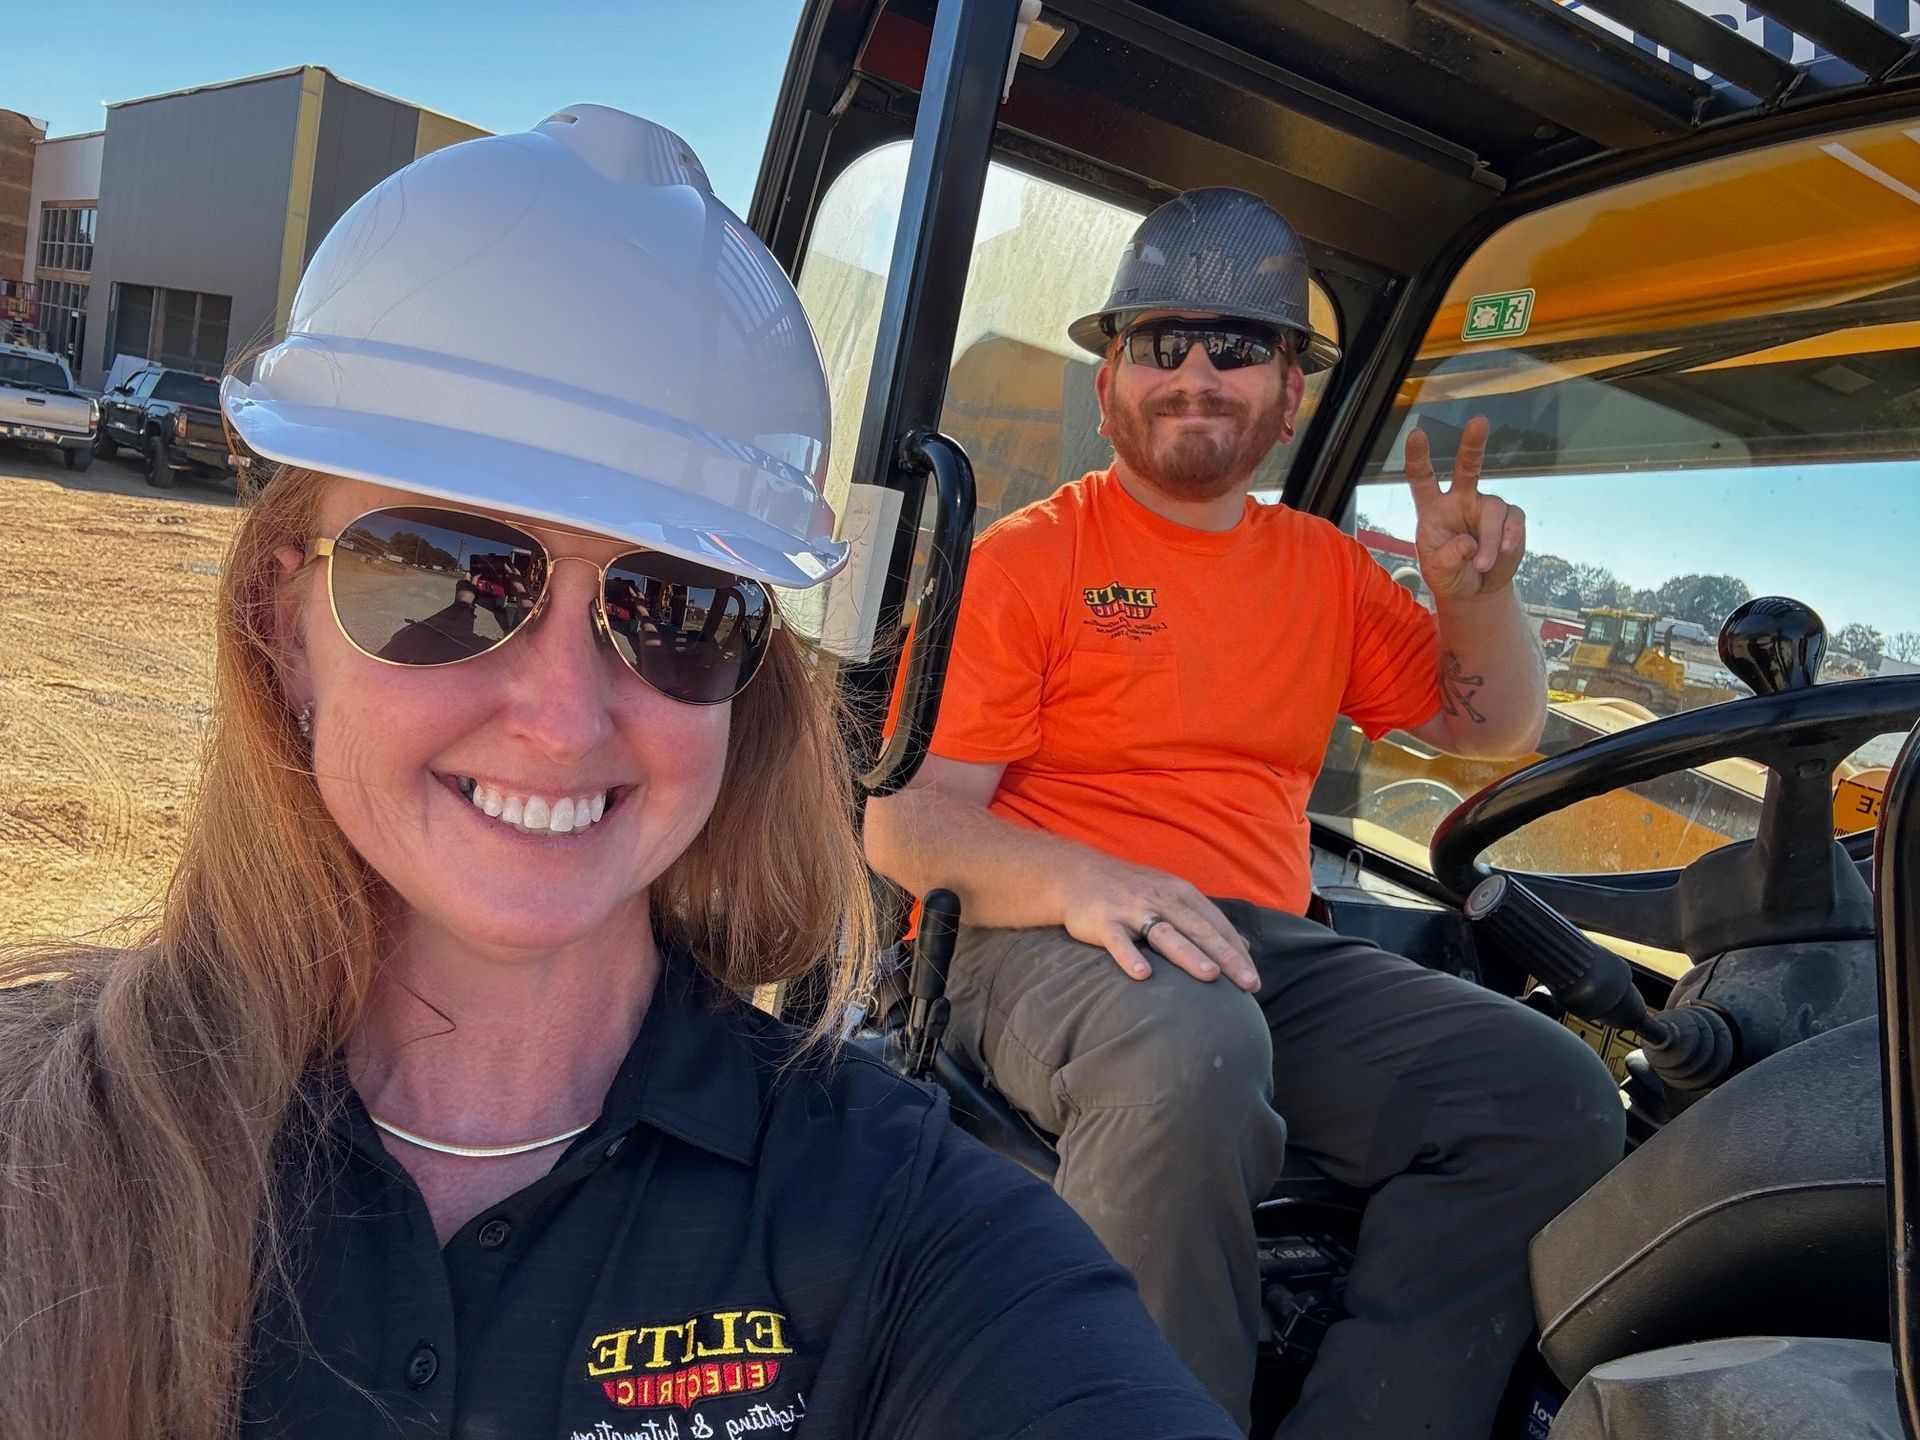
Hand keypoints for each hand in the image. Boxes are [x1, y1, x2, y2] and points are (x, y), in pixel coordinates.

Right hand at [1056, 853, 1258, 989]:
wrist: (1077, 873)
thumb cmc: (1131, 890)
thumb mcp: (1171, 896)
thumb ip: (1204, 920)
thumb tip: (1242, 946)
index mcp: (1180, 894)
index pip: (1215, 925)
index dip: (1236, 952)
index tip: (1254, 982)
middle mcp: (1160, 899)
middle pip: (1198, 929)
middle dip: (1225, 956)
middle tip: (1247, 983)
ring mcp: (1131, 909)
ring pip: (1165, 933)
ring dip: (1188, 954)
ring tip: (1210, 976)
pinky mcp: (1103, 920)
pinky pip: (1118, 940)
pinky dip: (1130, 956)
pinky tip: (1143, 975)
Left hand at [1405, 415, 1524, 600]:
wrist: (1476, 590)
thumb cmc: (1449, 574)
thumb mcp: (1438, 571)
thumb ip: (1449, 557)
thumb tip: (1470, 543)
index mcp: (1433, 509)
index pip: (1423, 478)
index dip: (1418, 457)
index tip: (1416, 434)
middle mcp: (1460, 500)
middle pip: (1467, 467)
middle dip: (1473, 444)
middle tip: (1479, 421)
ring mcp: (1486, 507)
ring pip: (1494, 511)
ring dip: (1490, 541)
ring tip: (1482, 565)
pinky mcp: (1510, 519)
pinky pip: (1513, 522)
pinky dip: (1509, 539)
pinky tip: (1503, 553)